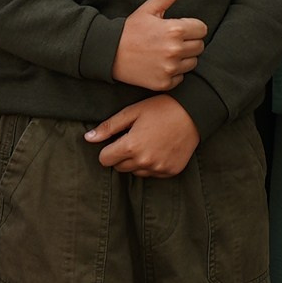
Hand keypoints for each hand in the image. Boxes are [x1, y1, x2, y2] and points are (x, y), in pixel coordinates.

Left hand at [84, 95, 201, 176]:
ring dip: (136, 161)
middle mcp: (144, 162)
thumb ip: (109, 127)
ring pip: (135, 172)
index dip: (107, 149)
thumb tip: (88, 139)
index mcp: (131, 147)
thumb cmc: (161, 108)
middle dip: (121, 155)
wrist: (194, 113)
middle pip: (119, 168)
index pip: (104, 159)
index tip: (116, 140)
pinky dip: (152, 165)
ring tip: (148, 142)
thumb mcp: (132, 112)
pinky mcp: (171, 172)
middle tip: (134, 138)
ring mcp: (158, 169)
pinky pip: (152, 174)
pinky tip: (159, 149)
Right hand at [112, 0, 207, 91]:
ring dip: (183, 58)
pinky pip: (181, 78)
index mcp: (175, 30)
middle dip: (189, 42)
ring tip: (165, 52)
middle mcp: (175, 50)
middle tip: (171, 40)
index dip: (191, 27)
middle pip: (199, 46)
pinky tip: (160, 64)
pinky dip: (174, 72)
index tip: (178, 28)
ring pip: (192, 63)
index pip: (202, 29)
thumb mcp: (149, 9)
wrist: (109, 53)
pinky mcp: (164, 82)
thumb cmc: (131, 29)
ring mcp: (170, 68)